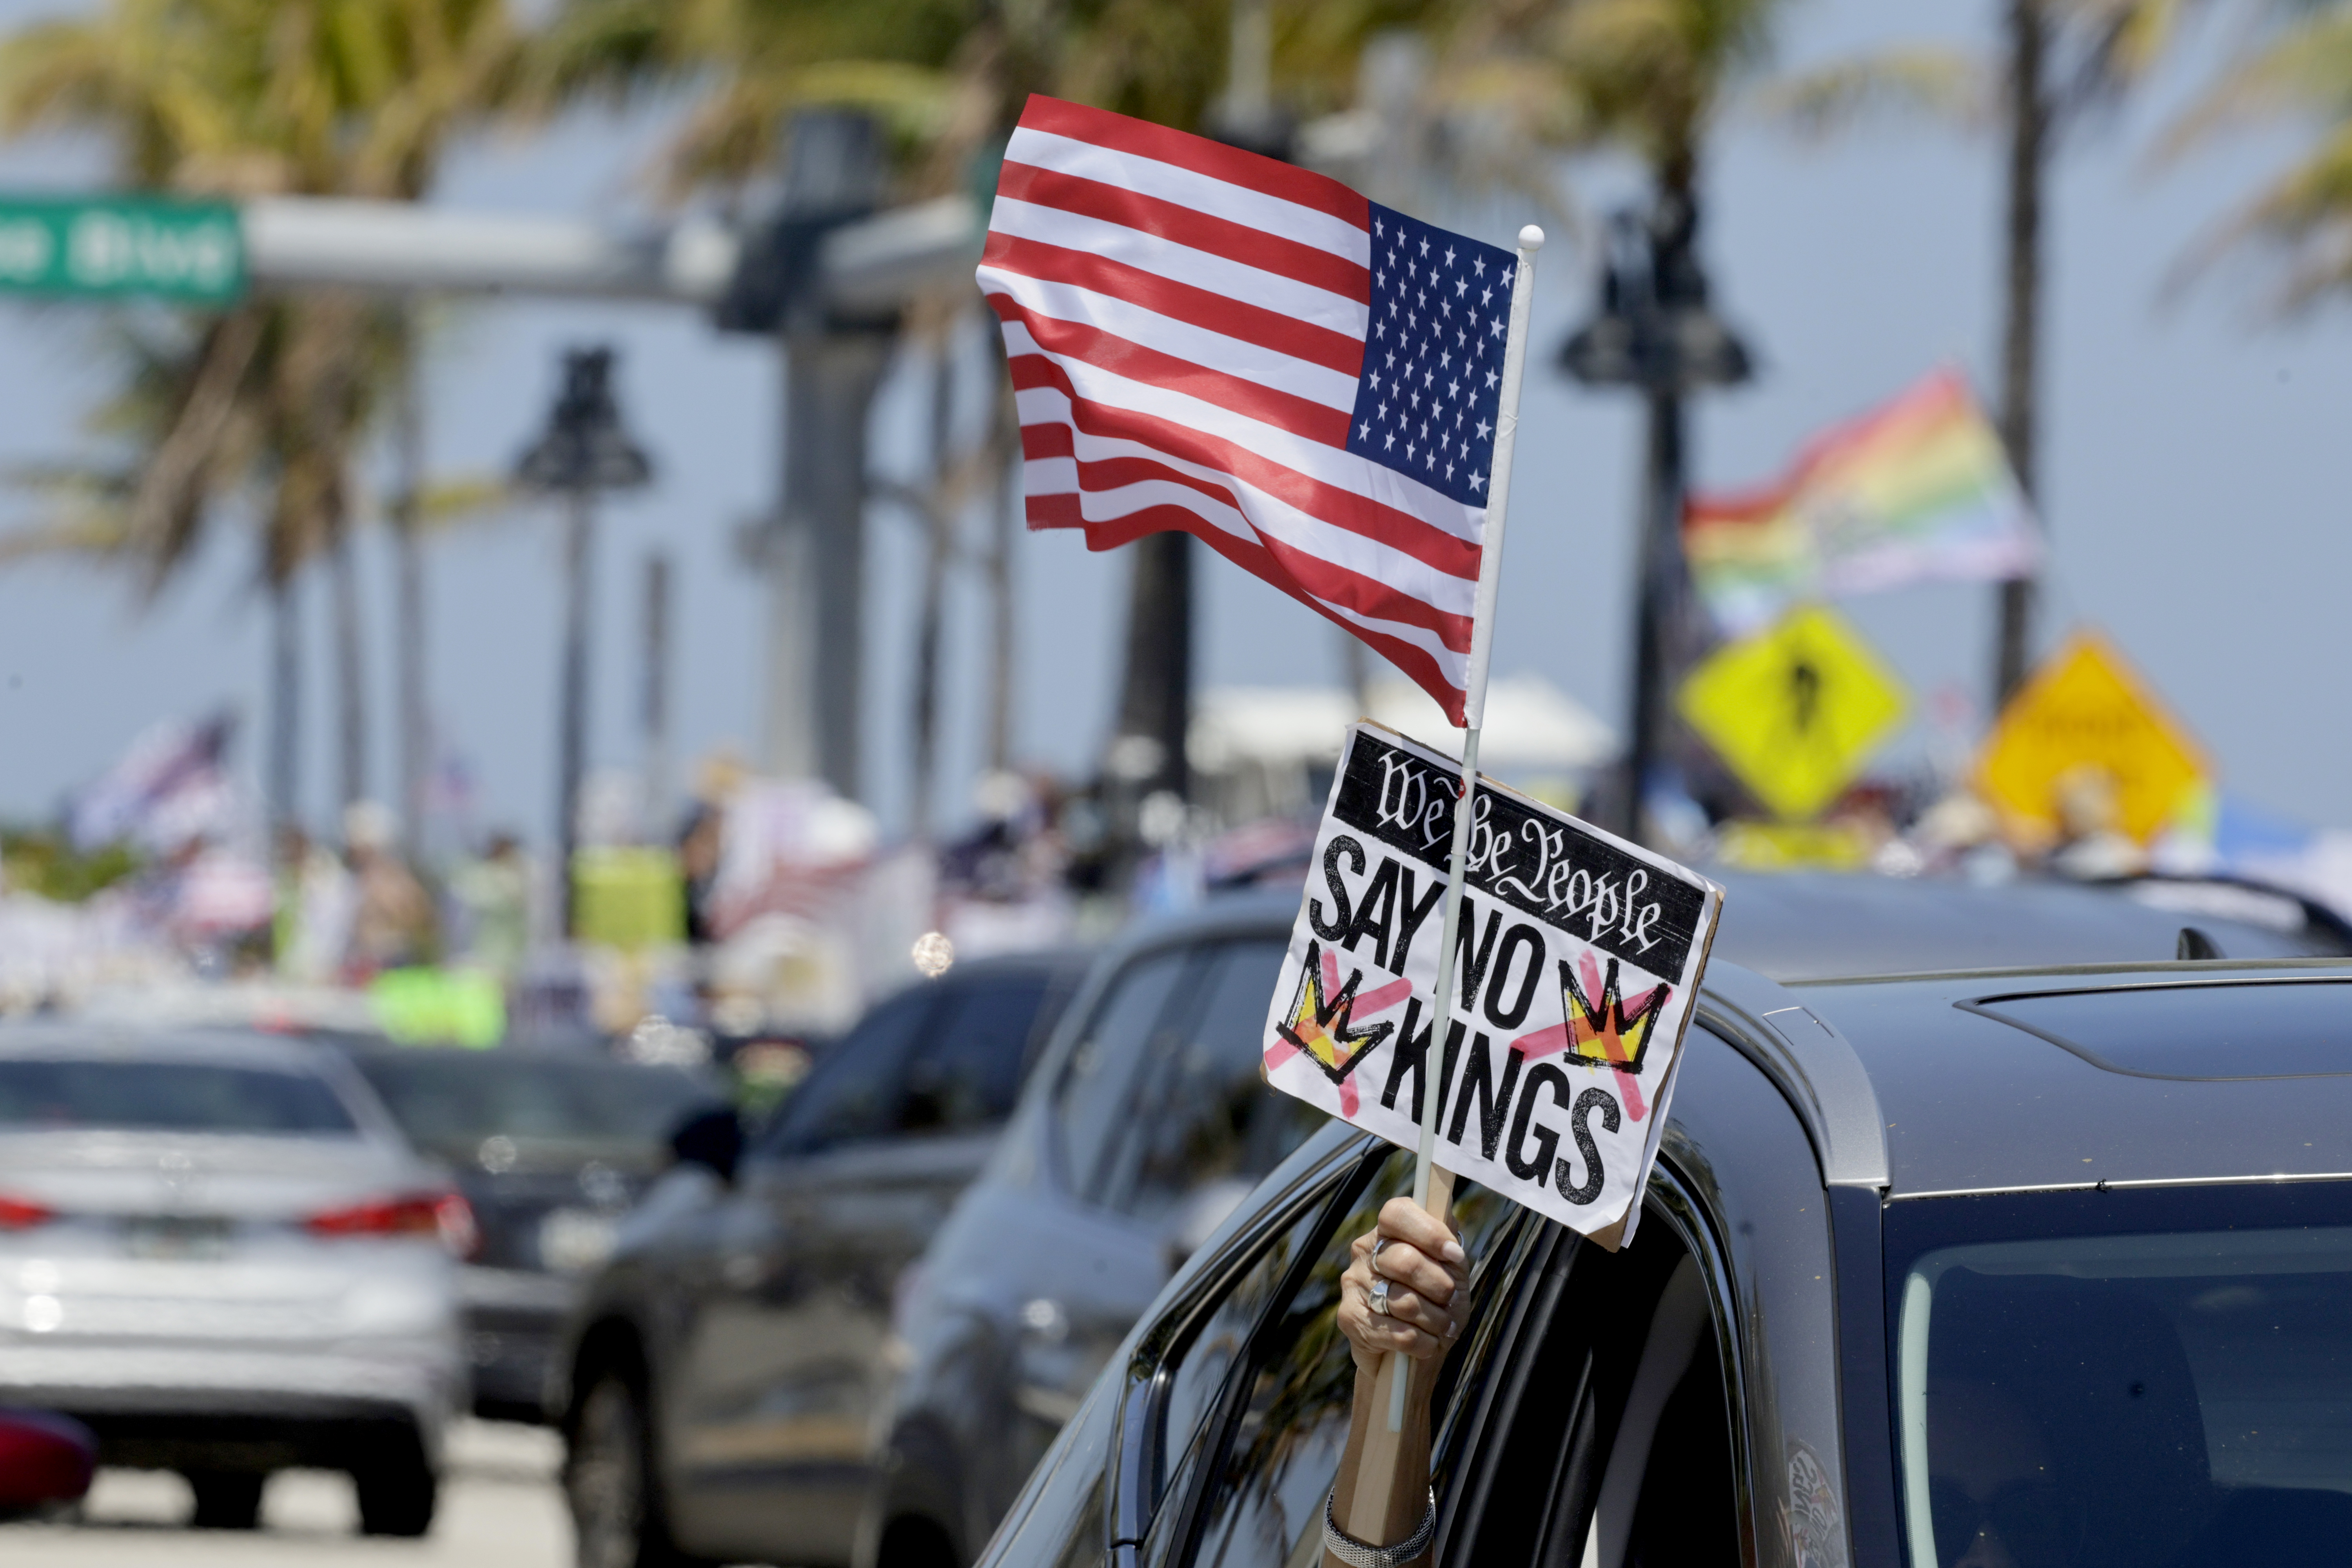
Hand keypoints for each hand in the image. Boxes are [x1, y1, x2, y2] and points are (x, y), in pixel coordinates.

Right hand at [1337, 1196, 1467, 1376]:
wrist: (1410, 1356)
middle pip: (1404, 1260)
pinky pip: (1398, 1333)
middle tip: (1449, 1299)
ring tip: (1443, 1326)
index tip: (1454, 1255)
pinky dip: (1423, 1342)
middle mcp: (1364, 1252)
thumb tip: (1447, 1223)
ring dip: (1435, 1320)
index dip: (1429, 1233)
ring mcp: (1353, 1284)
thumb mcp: (1450, 1270)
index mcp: (1387, 1231)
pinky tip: (1428, 1343)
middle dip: (1439, 1286)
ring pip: (1404, 1301)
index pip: (1396, 1214)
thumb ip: (1448, 1243)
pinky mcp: (1350, 1318)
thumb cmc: (1434, 1303)